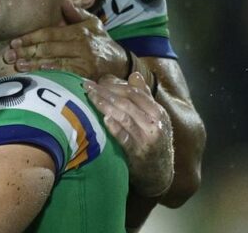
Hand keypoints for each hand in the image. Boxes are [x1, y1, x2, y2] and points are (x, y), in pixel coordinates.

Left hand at [3, 0, 125, 79]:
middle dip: (27, 52)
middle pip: (49, 48)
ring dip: (34, 64)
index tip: (15, 42)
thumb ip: (76, 13)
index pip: (50, 33)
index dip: (31, 37)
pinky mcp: (86, 75)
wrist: (121, 62)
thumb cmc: (101, 41)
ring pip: (54, 62)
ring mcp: (84, 61)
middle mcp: (80, 45)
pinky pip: (65, 73)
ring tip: (18, 65)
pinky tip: (37, 75)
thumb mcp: (92, 23)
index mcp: (78, 31)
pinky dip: (51, 74)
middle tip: (10, 55)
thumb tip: (64, 1)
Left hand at [85, 73, 173, 197]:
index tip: (96, 81)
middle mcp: (154, 122)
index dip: (113, 84)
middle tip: (86, 86)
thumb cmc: (152, 140)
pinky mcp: (139, 153)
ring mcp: (147, 138)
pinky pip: (126, 138)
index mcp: (157, 111)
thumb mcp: (154, 118)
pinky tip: (104, 119)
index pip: (133, 92)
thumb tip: (134, 74)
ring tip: (90, 97)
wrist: (160, 173)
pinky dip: (115, 128)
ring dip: (105, 105)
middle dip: (104, 92)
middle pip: (127, 102)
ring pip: (125, 116)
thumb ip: (144, 97)